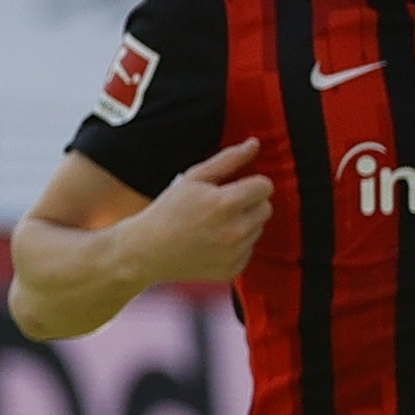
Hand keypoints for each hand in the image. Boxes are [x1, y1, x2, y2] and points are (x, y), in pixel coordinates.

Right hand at [131, 138, 272, 283]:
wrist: (148, 251)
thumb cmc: (169, 211)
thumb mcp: (194, 177)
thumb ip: (228, 159)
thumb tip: (254, 144)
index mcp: (225, 204)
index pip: (265, 187)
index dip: (253, 183)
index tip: (237, 186)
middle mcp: (234, 231)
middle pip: (266, 208)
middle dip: (250, 203)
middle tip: (223, 206)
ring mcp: (234, 254)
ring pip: (259, 229)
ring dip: (244, 224)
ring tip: (215, 224)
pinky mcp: (232, 270)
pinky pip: (249, 249)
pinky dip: (237, 245)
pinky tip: (214, 242)